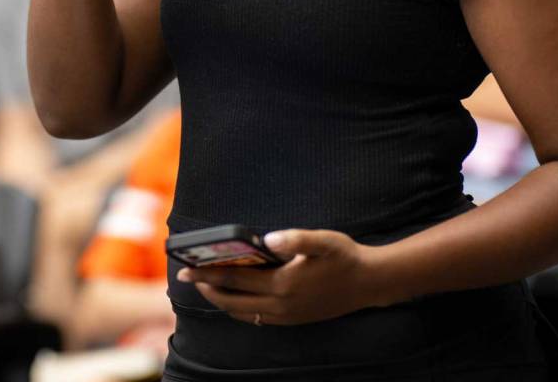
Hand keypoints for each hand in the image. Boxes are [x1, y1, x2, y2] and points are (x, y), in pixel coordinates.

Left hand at [178, 229, 383, 325]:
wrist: (371, 283)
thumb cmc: (345, 257)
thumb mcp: (323, 241)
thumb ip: (295, 239)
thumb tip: (267, 239)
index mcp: (283, 284)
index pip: (234, 280)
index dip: (208, 275)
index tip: (187, 270)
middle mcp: (282, 304)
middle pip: (232, 300)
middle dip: (207, 290)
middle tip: (188, 278)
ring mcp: (288, 315)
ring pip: (243, 313)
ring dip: (222, 301)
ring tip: (207, 288)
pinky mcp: (294, 319)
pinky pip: (258, 319)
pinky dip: (240, 310)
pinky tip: (236, 300)